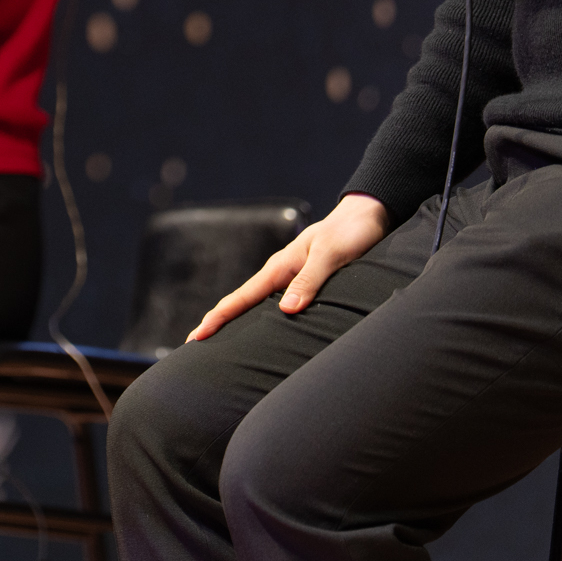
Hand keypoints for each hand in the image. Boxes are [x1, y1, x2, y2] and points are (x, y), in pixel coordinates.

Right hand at [185, 194, 389, 342]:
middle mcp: (280, 274)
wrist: (367, 214)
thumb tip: (287, 310)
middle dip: (217, 323)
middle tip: (194, 346)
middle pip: (241, 303)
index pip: (241, 297)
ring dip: (235, 322)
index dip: (217, 319)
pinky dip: (259, 318)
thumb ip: (310, 281)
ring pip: (256, 304)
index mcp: (280, 267)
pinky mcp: (304, 282)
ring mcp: (290, 278)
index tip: (196, 337)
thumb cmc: (350, 232)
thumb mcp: (331, 255)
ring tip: (218, 344)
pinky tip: (260, 331)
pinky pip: (274, 304)